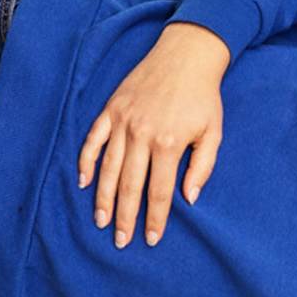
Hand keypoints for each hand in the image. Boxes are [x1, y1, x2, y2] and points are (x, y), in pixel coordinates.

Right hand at [77, 22, 229, 247]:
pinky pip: (93, 140)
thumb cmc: (204, 97)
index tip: (150, 239)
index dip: (154, 218)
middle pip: (130, 186)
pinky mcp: (111, 110)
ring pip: (108, 168)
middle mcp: (141, 135)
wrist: (186, 55)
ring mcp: (122, 122)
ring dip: (102, 197)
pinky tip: (82, 182)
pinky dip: (86, 161)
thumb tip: (189, 199)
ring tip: (101, 221)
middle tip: (121, 241)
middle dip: (125, 217)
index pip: (159, 192)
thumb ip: (202, 167)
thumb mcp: (213, 133)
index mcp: (169, 144)